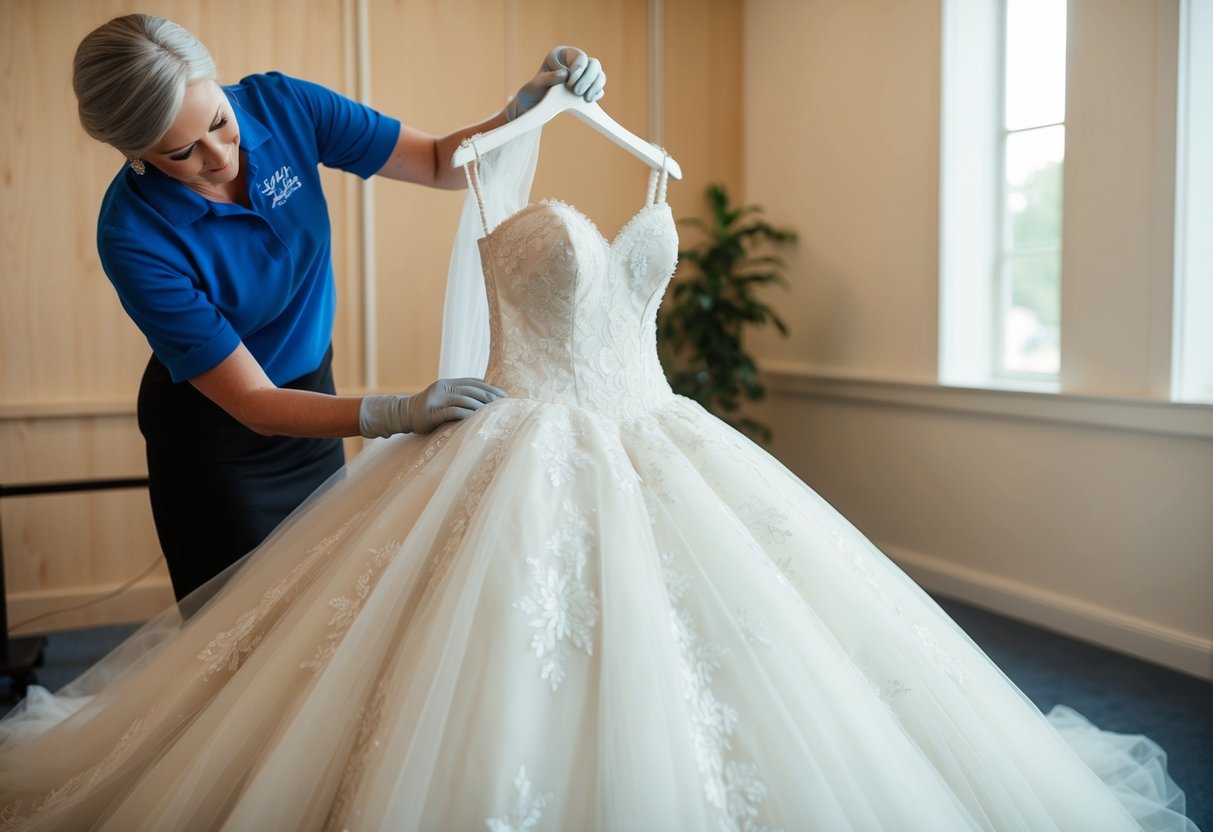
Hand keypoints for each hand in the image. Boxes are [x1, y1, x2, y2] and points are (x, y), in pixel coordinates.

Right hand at [358, 378, 506, 437]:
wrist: (403, 414)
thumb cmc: (429, 408)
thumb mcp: (444, 397)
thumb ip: (459, 394)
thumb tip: (483, 397)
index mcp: (447, 382)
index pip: (473, 382)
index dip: (489, 387)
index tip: (503, 394)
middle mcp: (442, 388)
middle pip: (470, 389)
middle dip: (489, 396)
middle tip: (503, 403)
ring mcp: (436, 400)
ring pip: (462, 399)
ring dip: (479, 405)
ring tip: (493, 411)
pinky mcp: (431, 413)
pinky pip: (451, 412)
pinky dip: (465, 414)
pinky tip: (475, 417)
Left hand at [506, 45, 605, 121]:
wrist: (536, 104)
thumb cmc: (536, 90)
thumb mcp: (537, 83)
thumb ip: (549, 78)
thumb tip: (565, 74)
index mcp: (564, 54)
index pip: (580, 57)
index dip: (579, 69)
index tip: (570, 83)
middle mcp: (576, 63)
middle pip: (594, 64)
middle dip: (588, 79)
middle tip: (577, 92)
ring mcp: (584, 75)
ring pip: (599, 75)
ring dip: (595, 87)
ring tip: (586, 98)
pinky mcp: (588, 88)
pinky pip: (598, 88)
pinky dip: (596, 93)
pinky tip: (589, 100)